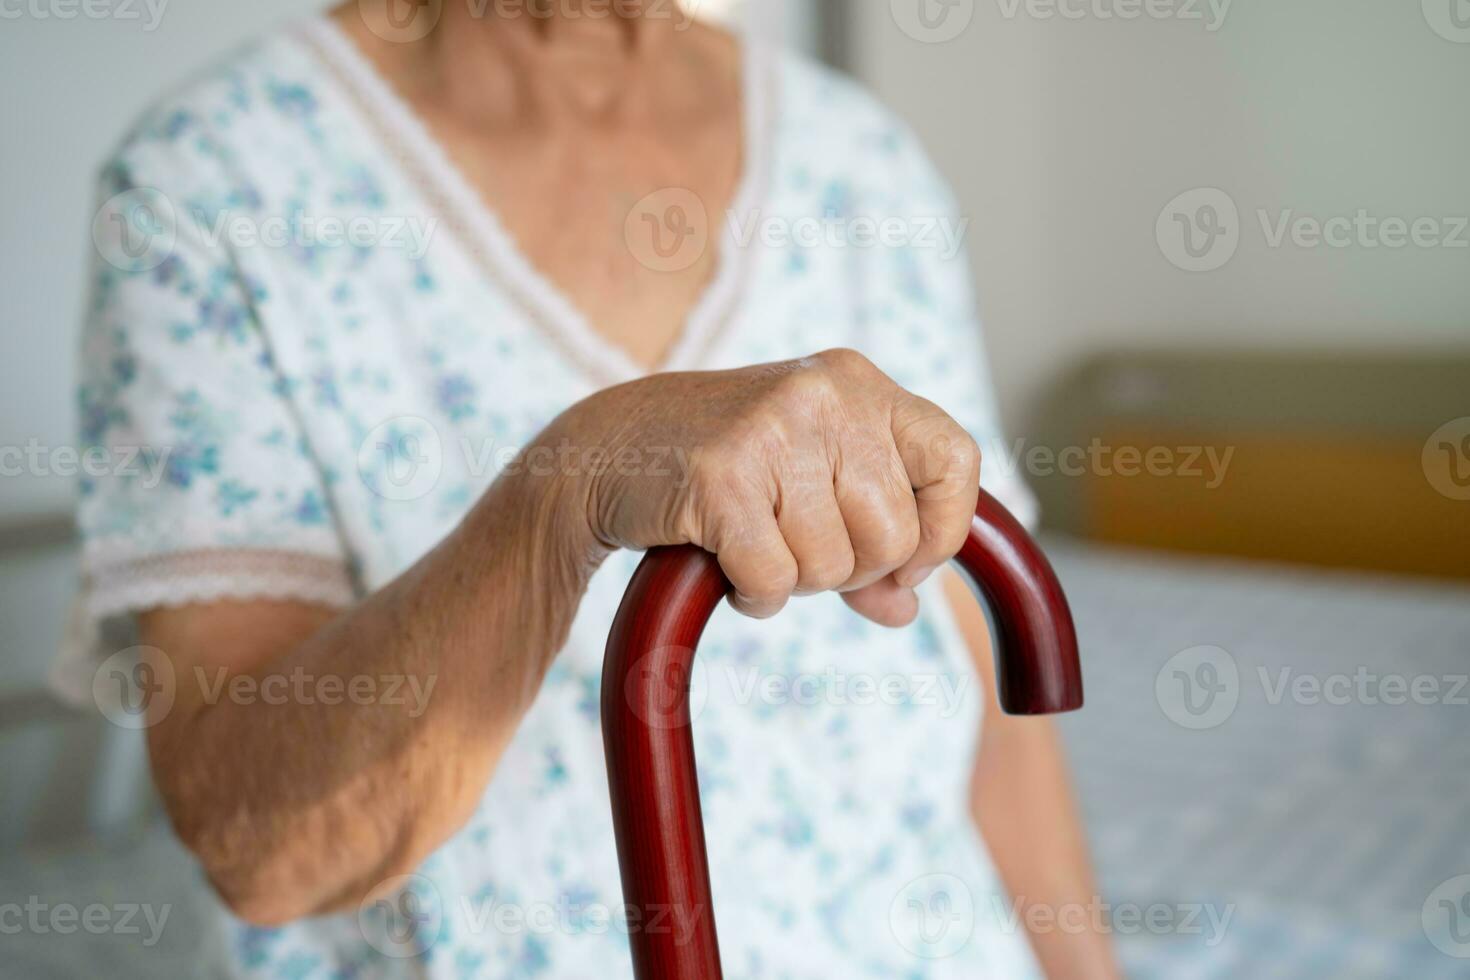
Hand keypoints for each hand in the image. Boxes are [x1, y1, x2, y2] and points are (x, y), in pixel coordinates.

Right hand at [555, 348, 980, 625]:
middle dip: (850, 569)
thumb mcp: (807, 479)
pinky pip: (773, 582)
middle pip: (894, 534)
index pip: (956, 460)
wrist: (604, 450)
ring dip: (794, 582)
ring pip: (833, 566)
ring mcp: (771, 431)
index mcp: (858, 384)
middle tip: (795, 547)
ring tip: (751, 544)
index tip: (904, 563)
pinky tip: (725, 566)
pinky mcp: (721, 479)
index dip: (942, 530)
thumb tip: (907, 607)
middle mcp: (824, 395)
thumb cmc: (721, 469)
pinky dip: (754, 596)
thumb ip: (865, 536)